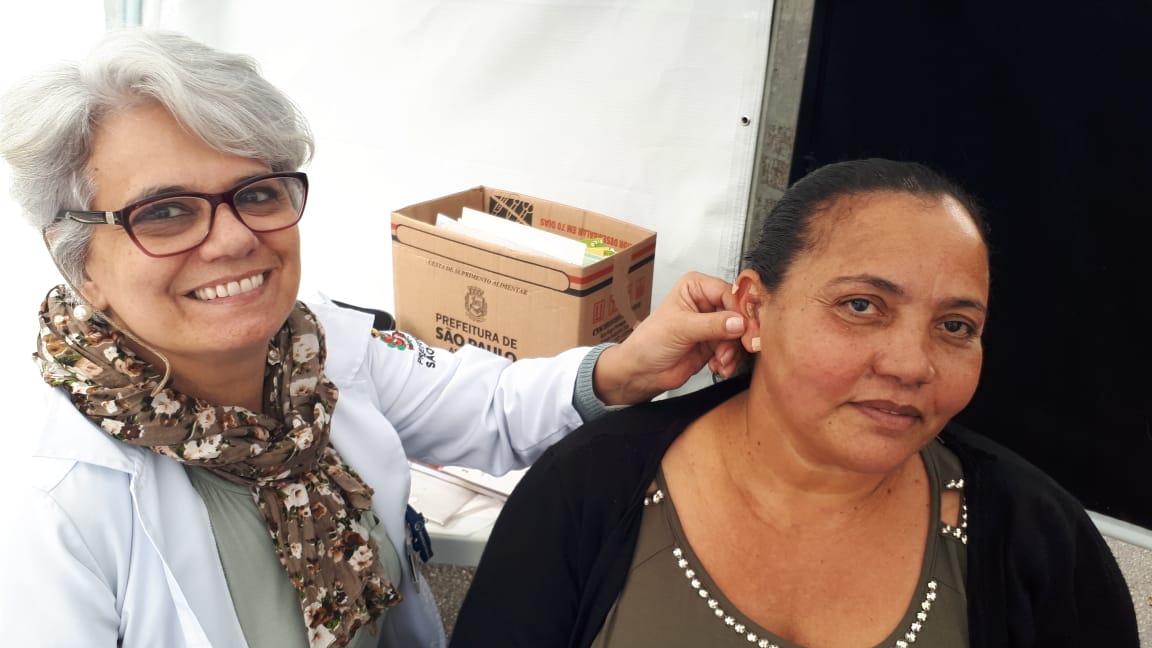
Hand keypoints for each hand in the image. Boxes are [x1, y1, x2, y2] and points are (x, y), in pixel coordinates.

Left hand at [593, 271, 745, 404]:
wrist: (642, 372)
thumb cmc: (648, 342)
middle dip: (739, 334)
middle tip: (742, 347)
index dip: (740, 310)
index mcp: (696, 287)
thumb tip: (739, 322)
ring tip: (720, 361)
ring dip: (732, 351)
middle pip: (739, 313)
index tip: (747, 327)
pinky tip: (718, 366)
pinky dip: (729, 360)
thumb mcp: (680, 328)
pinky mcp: (715, 344)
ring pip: (739, 334)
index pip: (729, 292)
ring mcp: (712, 324)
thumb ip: (712, 325)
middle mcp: (706, 303)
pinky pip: (734, 350)